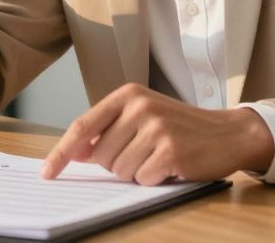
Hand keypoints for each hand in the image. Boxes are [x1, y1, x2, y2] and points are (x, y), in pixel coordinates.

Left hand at [40, 83, 274, 185]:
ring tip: (158, 157)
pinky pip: (143, 179)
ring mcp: (156, 127)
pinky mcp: (171, 150)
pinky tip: (170, 166)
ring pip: (120, 170)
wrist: (227, 132)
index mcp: (127, 95)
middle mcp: (140, 107)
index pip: (83, 126)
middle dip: (116, 164)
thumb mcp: (142, 118)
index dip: (61, 152)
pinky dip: (154, 179)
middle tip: (143, 153)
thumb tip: (73, 151)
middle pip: (100, 155)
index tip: (47, 172)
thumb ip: (107, 131)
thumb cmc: (179, 127)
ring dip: (136, 172)